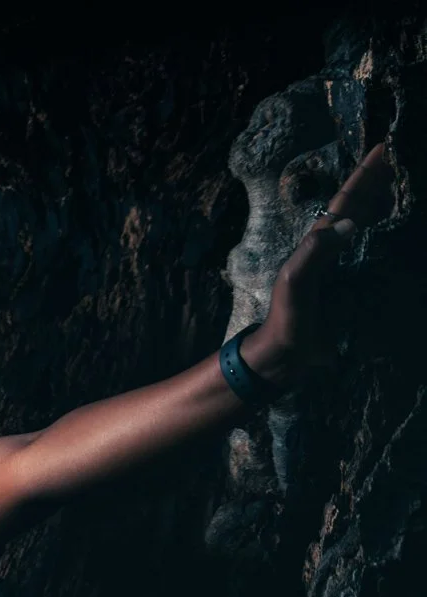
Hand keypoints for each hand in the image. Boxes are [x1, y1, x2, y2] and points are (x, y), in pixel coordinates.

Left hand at [247, 142, 395, 379]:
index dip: (363, 175)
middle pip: (358, 207)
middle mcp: (332, 249)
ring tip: (404, 183)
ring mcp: (343, 266)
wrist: (286, 355)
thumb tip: (348, 223)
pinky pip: (376, 251)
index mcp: (319, 243)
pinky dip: (389, 236)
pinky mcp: (354, 285)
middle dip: (378, 181)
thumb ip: (315, 254)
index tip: (383, 148)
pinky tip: (400, 231)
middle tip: (401, 156)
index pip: (345, 202)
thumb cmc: (288, 319)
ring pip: (368, 225)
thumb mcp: (295, 283)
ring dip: (384, 203)